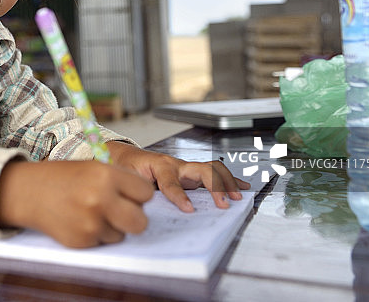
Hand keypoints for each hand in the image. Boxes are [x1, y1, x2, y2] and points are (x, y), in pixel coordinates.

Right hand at [0, 159, 154, 247]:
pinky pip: (103, 242)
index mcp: (106, 175)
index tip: (129, 193)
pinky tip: (80, 220)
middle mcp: (101, 199)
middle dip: (133, 217)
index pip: (146, 193)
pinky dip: (96, 234)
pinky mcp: (82, 241)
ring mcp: (91, 223)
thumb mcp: (93, 166)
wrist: (28, 191)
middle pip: (141, 221)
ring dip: (112, 226)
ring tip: (92, 212)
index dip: (138, 194)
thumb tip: (144, 199)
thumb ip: (120, 180)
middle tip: (120, 210)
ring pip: (122, 234)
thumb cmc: (62, 178)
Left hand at [107, 142, 249, 212]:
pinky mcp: (191, 174)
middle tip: (222, 203)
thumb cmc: (127, 167)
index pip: (171, 181)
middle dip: (214, 186)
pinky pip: (213, 174)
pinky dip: (229, 180)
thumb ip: (137, 192)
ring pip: (211, 170)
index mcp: (159, 166)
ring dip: (226, 182)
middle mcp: (176, 165)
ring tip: (237, 196)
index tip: (187, 209)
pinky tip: (241, 187)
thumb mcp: (126, 179)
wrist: (127, 156)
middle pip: (201, 170)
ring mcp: (186, 169)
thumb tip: (145, 210)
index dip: (179, 195)